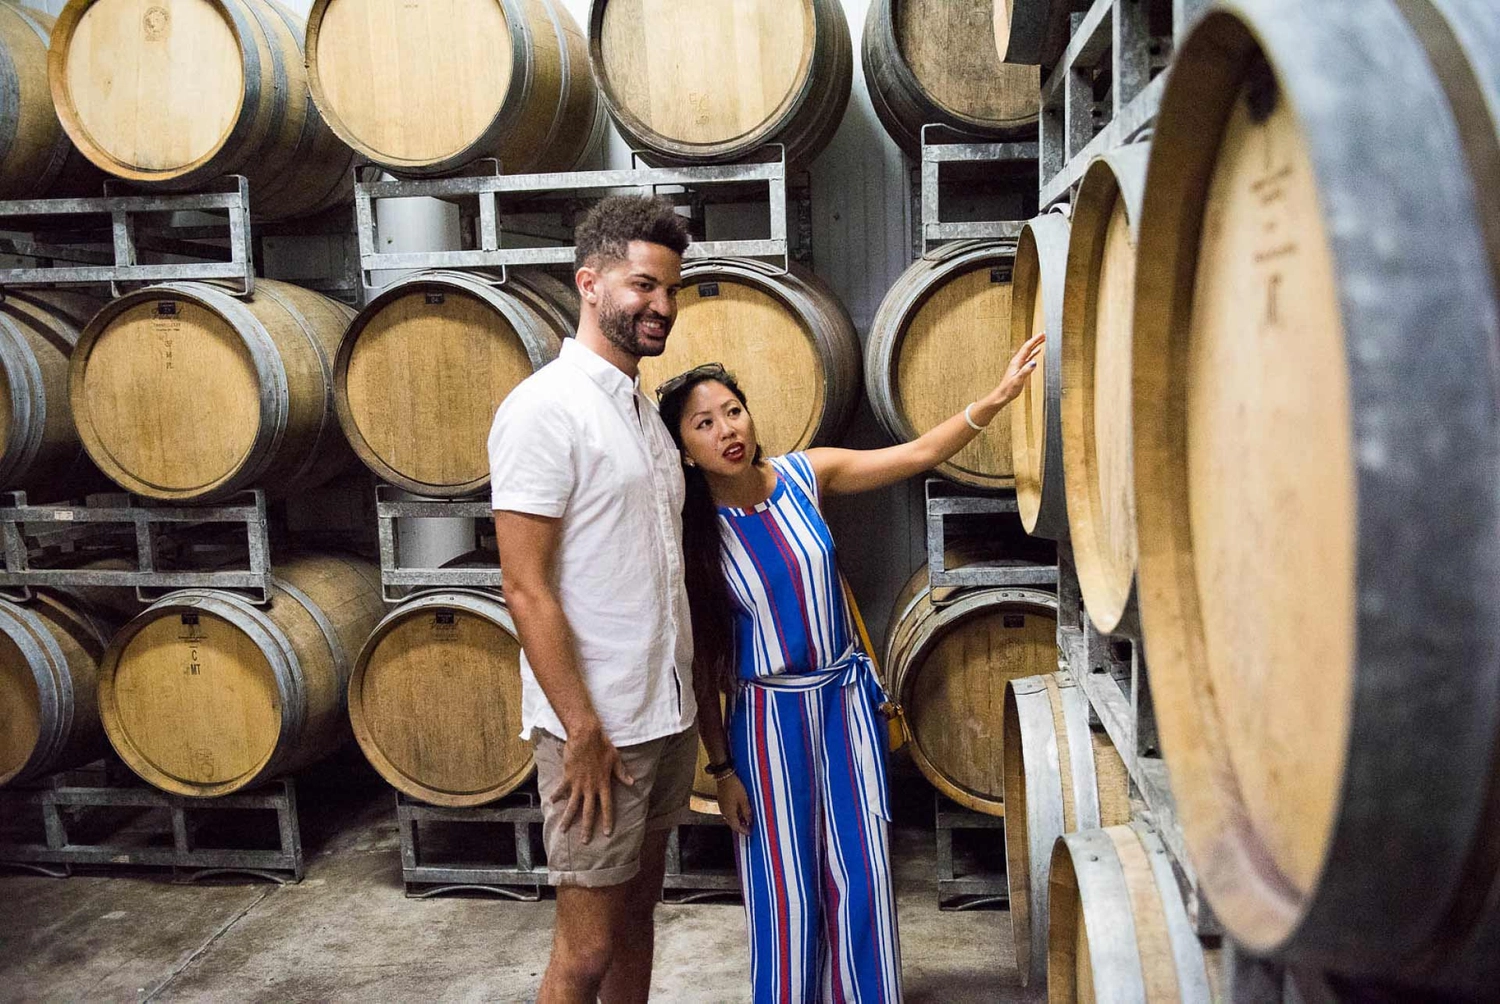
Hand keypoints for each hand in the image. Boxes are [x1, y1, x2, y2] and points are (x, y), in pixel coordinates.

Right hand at [552, 724, 634, 842]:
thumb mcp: (615, 759)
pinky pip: (561, 789)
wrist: (586, 737)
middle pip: (588, 811)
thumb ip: (622, 773)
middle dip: (587, 827)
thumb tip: (632, 782)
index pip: (607, 806)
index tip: (607, 833)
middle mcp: (591, 787)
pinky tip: (551, 802)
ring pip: (572, 806)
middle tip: (584, 841)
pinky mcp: (568, 777)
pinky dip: (556, 795)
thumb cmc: (602, 746)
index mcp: (604, 784)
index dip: (607, 820)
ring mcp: (578, 784)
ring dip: (568, 819)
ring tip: (563, 830)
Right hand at [716, 774, 752, 834]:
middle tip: (749, 828)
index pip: (736, 826)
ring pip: (730, 818)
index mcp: (729, 813)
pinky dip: (735, 815)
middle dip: (741, 827)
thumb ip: (746, 811)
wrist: (724, 775)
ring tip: (746, 821)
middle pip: (732, 824)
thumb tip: (749, 821)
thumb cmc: (734, 786)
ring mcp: (722, 806)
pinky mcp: (722, 801)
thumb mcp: (743, 799)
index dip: (743, 831)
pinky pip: (728, 812)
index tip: (750, 833)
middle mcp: (724, 812)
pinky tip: (740, 812)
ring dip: (738, 821)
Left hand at [989, 331, 1045, 408]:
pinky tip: (1037, 352)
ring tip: (1042, 340)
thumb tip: (1034, 362)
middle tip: (1044, 334)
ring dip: (1036, 345)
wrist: (1003, 394)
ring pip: (1029, 351)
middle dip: (1036, 340)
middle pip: (1028, 347)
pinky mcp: (1020, 368)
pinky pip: (1028, 357)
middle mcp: (1017, 361)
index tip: (1042, 334)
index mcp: (1017, 361)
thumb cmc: (1008, 389)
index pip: (1027, 347)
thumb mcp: (1018, 379)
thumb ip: (1026, 371)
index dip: (1035, 340)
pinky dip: (1034, 353)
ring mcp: (1019, 364)